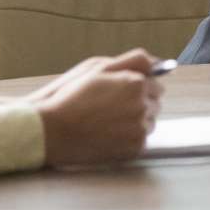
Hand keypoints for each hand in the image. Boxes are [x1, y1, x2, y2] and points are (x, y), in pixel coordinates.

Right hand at [29, 50, 164, 167]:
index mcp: (136, 83)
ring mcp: (139, 129)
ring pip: (149, 122)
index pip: (156, 84)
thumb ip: (132, 61)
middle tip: (111, 107)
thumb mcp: (98, 67)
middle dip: (139, 102)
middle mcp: (142, 105)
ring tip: (108, 121)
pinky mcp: (134, 148)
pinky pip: (141, 140)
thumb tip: (158, 62)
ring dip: (136, 120)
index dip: (138, 86)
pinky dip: (129, 138)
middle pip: (155, 103)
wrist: (51, 131)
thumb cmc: (71, 96)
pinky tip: (108, 134)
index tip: (119, 92)